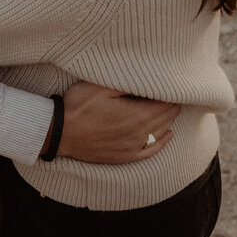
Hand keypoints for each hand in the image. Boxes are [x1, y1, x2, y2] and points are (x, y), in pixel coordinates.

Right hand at [56, 82, 178, 163]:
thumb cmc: (79, 106)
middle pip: (165, 118)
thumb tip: (148, 79)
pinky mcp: (124, 156)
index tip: (173, 84)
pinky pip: (150, 151)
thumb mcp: (100, 86)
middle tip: (176, 93)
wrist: (60, 133)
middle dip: (172, 105)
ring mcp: (132, 147)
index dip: (171, 93)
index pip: (164, 104)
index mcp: (136, 115)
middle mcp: (138, 134)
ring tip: (174, 108)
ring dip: (169, 120)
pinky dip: (162, 142)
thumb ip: (127, 82)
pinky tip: (168, 135)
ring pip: (160, 133)